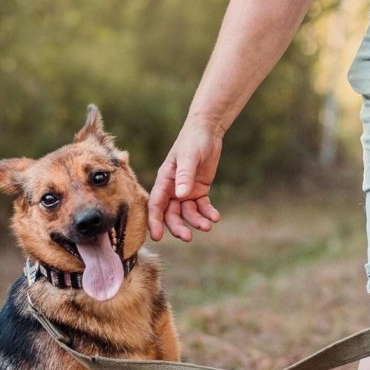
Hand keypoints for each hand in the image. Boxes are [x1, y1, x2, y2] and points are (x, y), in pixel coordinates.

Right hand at [148, 119, 222, 241]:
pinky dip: (208, 213)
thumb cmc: (193, 141)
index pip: (156, 205)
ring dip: (196, 221)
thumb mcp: (188, 157)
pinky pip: (202, 207)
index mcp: (164, 182)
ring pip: (188, 214)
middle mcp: (172, 190)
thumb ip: (184, 176)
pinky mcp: (199, 192)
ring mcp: (186, 192)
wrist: (207, 132)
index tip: (157, 237)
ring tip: (208, 226)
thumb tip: (181, 196)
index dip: (155, 221)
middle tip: (188, 237)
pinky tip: (215, 217)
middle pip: (171, 214)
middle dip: (178, 227)